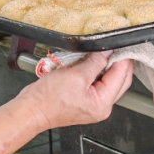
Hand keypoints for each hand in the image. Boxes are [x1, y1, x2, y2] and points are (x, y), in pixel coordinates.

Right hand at [17, 52, 133, 130]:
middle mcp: (101, 106)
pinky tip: (90, 62)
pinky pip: (96, 82)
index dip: (122, 57)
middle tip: (113, 45)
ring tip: (99, 52)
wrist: (31, 109)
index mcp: (103, 103)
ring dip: (106, 65)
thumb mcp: (76, 75)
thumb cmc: (48, 99)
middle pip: (119, 80)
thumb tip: (107, 51)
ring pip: (108, 80)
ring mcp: (93, 104)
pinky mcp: (84, 100)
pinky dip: (95, 71)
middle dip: (118, 62)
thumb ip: (96, 62)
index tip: (121, 43)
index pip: (122, 76)